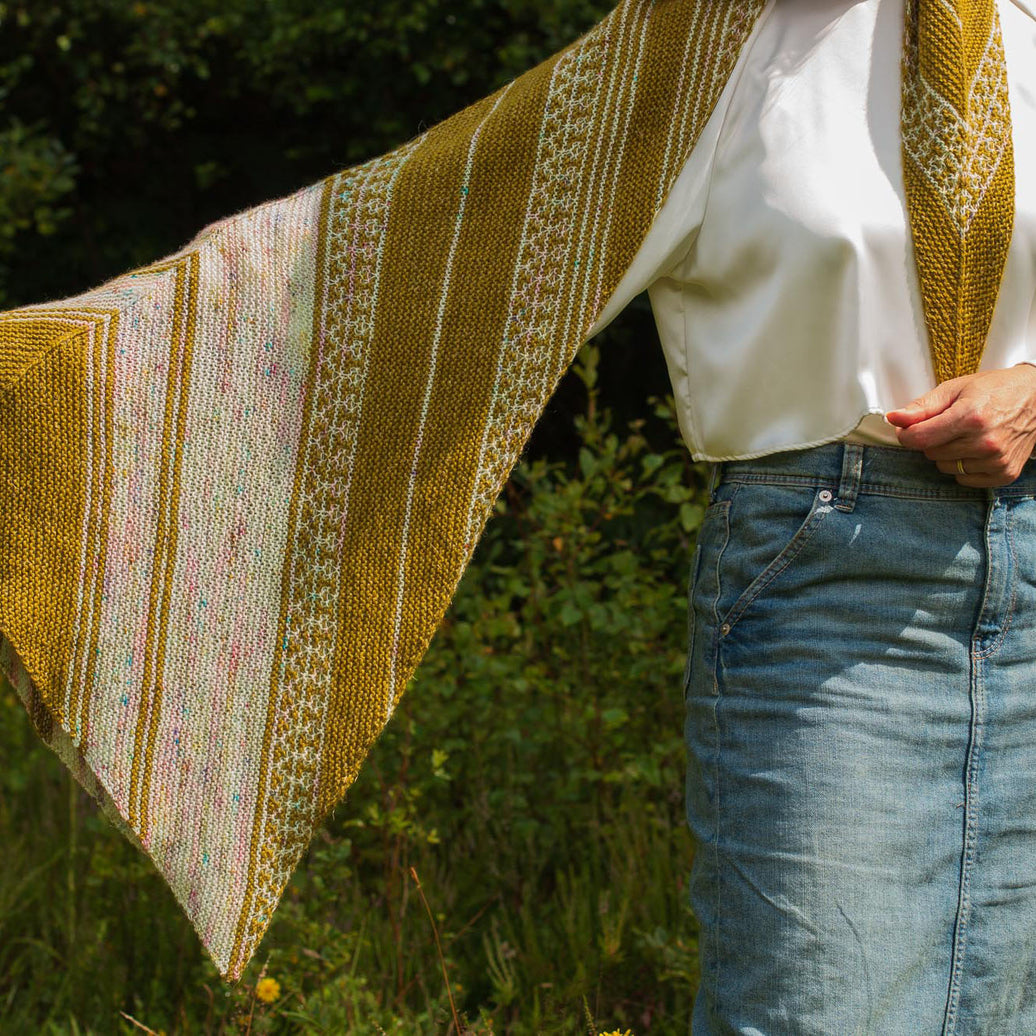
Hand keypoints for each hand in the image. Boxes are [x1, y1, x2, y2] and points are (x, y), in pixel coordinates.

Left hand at [885, 364, 1035, 486]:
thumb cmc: (994, 390)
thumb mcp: (955, 389)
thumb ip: (921, 407)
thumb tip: (893, 418)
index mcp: (970, 417)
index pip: (918, 439)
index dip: (906, 434)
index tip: (909, 428)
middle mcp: (985, 442)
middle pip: (930, 453)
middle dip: (932, 439)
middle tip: (950, 424)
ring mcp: (996, 460)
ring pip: (944, 467)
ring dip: (948, 453)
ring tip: (967, 435)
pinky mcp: (1004, 473)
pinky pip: (964, 478)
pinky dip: (964, 466)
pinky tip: (977, 449)